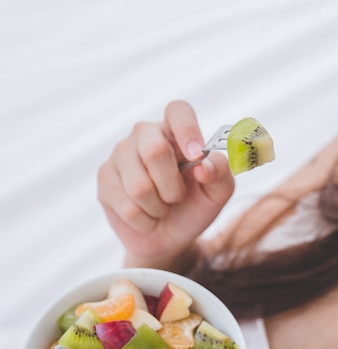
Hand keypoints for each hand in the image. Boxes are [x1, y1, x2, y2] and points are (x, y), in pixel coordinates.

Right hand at [98, 100, 235, 269]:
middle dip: (173, 187)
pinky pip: (128, 207)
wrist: (169, 237)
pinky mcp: (104, 178)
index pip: (178, 111)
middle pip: (155, 151)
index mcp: (175, 131)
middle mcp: (145, 134)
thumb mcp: (217, 193)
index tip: (197, 155)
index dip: (188, 130)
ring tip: (161, 207)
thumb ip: (221, 174)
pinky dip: (146, 221)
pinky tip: (146, 216)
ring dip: (159, 207)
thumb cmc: (194, 207)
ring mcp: (120, 154)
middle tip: (177, 197)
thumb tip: (205, 165)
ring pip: (139, 186)